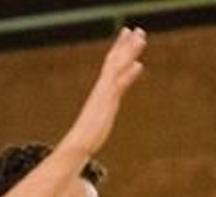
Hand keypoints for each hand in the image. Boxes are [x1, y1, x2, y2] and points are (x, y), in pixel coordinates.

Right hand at [61, 28, 146, 156]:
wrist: (75, 148)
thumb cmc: (82, 142)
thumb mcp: (95, 128)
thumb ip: (99, 121)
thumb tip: (98, 125)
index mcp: (100, 94)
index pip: (110, 68)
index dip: (118, 52)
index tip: (125, 38)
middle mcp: (102, 90)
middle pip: (114, 61)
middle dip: (125, 45)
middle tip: (135, 30)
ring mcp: (103, 95)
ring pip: (117, 67)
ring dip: (129, 51)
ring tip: (140, 36)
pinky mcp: (105, 104)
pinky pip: (118, 85)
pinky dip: (128, 74)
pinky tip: (139, 64)